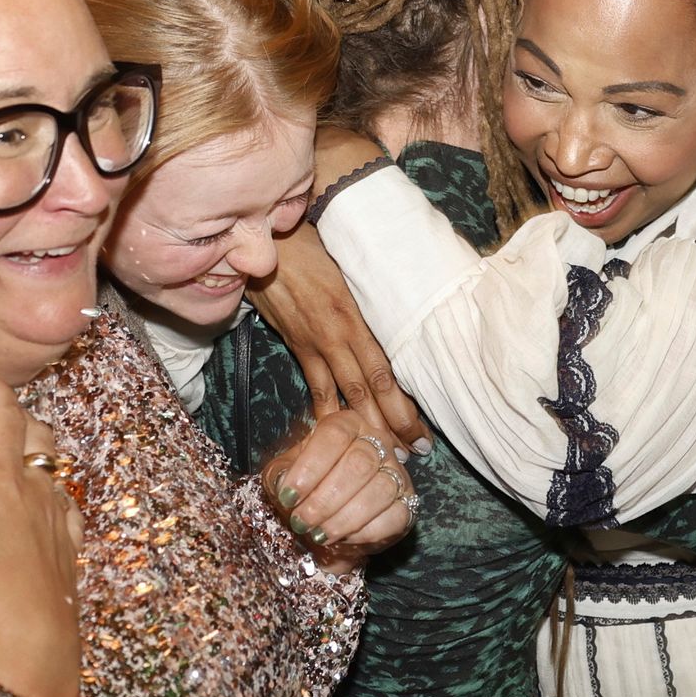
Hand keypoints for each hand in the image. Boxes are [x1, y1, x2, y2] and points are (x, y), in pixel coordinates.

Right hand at [255, 218, 430, 447]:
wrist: (272, 241)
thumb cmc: (322, 245)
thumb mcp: (358, 268)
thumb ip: (379, 300)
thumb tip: (410, 323)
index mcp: (361, 315)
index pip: (388, 371)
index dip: (405, 405)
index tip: (423, 430)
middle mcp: (341, 334)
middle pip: (371, 390)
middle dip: (393, 426)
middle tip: (413, 454)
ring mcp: (317, 343)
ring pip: (344, 395)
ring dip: (363, 428)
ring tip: (381, 455)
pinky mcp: (296, 344)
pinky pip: (315, 386)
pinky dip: (325, 414)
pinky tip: (334, 436)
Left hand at [263, 410, 413, 559]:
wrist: (321, 525)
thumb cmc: (303, 492)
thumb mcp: (281, 477)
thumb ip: (280, 474)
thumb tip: (285, 484)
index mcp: (346, 425)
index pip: (334, 435)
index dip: (310, 467)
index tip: (288, 495)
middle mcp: (377, 442)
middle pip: (359, 463)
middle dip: (325, 498)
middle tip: (302, 521)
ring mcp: (397, 472)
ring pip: (379, 490)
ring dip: (343, 518)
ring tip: (319, 533)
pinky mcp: (408, 504)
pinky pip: (394, 517)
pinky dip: (365, 532)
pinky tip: (343, 539)